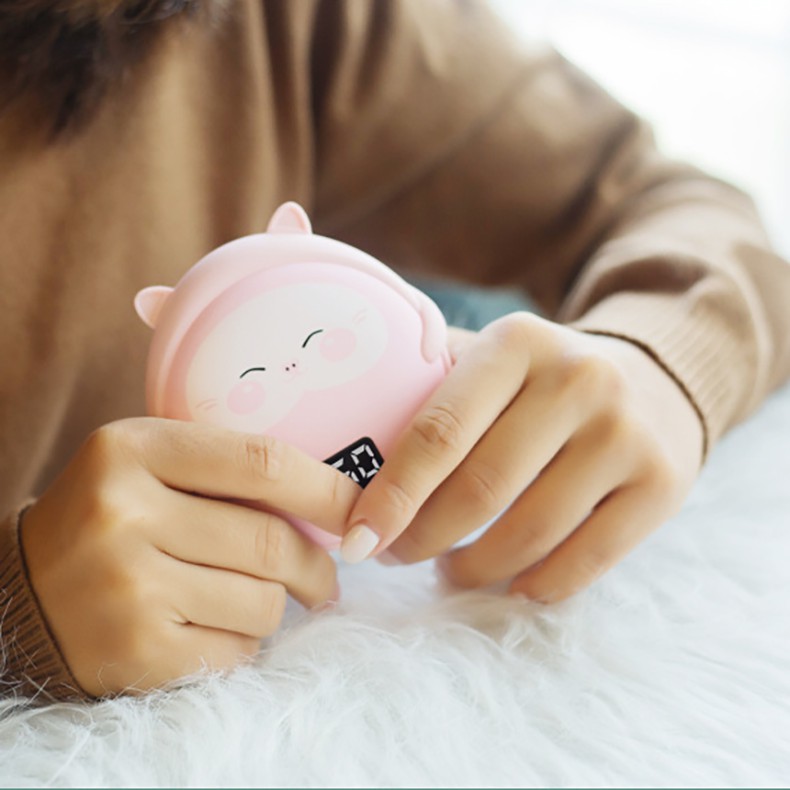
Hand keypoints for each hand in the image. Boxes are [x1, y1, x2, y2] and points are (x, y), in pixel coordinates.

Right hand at [21, 418, 357, 695]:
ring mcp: (128, 587)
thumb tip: (334, 505)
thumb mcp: (151, 464)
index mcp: (134, 449)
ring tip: (250, 599)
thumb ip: (227, 469)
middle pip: (272, 543)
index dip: (328, 490)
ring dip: (276, 606)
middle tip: (327, 577)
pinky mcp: (135, 652)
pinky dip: (244, 642)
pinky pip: (237, 651)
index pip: (263, 462)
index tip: (359, 510)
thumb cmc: (110, 517)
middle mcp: (126, 514)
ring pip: (264, 603)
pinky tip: (215, 627)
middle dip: (318, 566)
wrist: (23, 591)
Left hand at [340, 312, 703, 600]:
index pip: (439, 431)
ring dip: (473, 570)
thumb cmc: (543, 380)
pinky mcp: (661, 485)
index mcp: (518, 343)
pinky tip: (507, 585)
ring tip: (447, 570)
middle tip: (395, 555)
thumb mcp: (492, 358)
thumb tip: (344, 440)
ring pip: (530, 536)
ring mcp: (626, 435)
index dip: (392, 495)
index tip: (356, 539)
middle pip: (481, 491)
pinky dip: (533, 587)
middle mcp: (579, 381)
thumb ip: (428, 384)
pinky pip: (584, 563)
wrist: (655, 380)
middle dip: (423, 539)